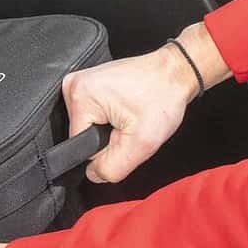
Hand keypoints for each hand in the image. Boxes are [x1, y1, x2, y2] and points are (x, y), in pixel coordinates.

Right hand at [63, 22, 229, 183]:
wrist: (175, 73)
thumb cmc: (163, 97)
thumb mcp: (142, 143)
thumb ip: (112, 167)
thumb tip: (93, 174)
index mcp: (80, 96)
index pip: (79, 145)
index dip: (105, 149)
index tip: (125, 133)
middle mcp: (72, 85)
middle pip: (81, 135)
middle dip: (106, 138)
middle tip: (129, 124)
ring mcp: (78, 82)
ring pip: (86, 127)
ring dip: (107, 129)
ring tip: (128, 115)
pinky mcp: (87, 84)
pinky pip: (90, 115)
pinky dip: (107, 118)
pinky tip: (123, 108)